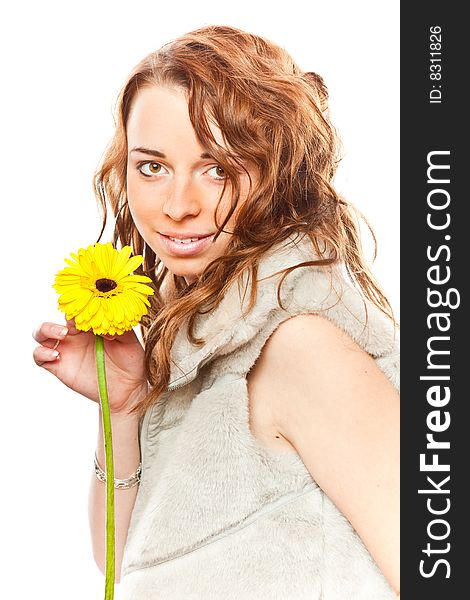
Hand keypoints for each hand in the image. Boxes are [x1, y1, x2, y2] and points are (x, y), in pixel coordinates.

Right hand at [32, 318, 146, 413]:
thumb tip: (104, 325)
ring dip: (46, 329)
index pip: (78, 308)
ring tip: (62, 334)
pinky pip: (39, 356)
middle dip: (62, 313)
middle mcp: (75, 334)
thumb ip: (118, 329)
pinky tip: (56, 355)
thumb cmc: (130, 361)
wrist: (128, 388)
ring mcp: (65, 349)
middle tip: (74, 321)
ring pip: (41, 332)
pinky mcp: (58, 366)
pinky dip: (42, 353)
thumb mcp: (130, 341)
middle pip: (56, 315)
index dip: (79, 305)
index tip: (87, 308)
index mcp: (91, 324)